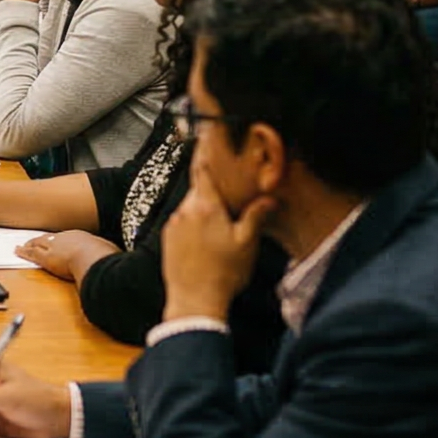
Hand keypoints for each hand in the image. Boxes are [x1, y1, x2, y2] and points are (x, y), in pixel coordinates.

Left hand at [17, 229, 118, 283]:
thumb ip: (107, 253)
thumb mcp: (109, 251)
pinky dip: (24, 252)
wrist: (93, 257)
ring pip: (38, 243)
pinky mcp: (46, 258)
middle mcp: (64, 238)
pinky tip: (18, 251)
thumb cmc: (104, 255)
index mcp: (80, 236)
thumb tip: (114, 256)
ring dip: (29, 244)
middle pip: (49, 237)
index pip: (66, 237)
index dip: (59, 240)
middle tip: (33, 240)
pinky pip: (32, 254)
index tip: (57, 241)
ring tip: (21, 246)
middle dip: (41, 239)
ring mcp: (54, 247)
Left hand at [160, 160, 272, 323]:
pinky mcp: (167, 238)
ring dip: (204, 208)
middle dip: (213, 188)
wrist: (193, 301)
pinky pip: (183, 221)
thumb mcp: (247, 244)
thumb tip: (270, 197)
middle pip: (199, 188)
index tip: (208, 136)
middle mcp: (185, 210)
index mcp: (205, 206)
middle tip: (229, 191)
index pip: (203, 169)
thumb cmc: (224, 273)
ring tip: (221, 222)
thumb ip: (256, 216)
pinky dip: (195, 222)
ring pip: (191, 205)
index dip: (207, 152)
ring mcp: (173, 224)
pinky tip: (207, 238)